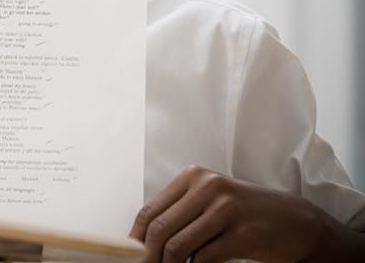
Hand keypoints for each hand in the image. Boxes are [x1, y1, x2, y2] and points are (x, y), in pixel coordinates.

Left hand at [130, 165, 331, 261]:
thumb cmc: (248, 213)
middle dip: (149, 257)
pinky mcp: (243, 234)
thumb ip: (181, 213)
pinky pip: (204, 259)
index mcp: (193, 176)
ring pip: (178, 246)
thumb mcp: (211, 201)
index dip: (136, 238)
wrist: (298, 222)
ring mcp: (226, 209)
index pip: (150, 210)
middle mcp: (207, 187)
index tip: (131, 257)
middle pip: (160, 229)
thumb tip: (144, 241)